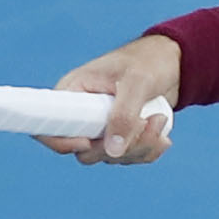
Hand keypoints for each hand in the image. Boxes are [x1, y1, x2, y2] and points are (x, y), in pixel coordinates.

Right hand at [46, 33, 181, 164]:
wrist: (170, 64)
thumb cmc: (147, 61)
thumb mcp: (136, 83)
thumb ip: (124, 115)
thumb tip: (112, 151)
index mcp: (72, 93)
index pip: (48, 125)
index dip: (61, 141)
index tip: (88, 142)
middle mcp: (82, 114)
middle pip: (85, 151)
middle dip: (119, 147)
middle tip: (146, 123)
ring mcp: (101, 128)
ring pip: (110, 157)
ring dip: (140, 147)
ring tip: (160, 119)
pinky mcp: (121, 137)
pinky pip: (128, 157)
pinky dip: (148, 151)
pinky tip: (163, 136)